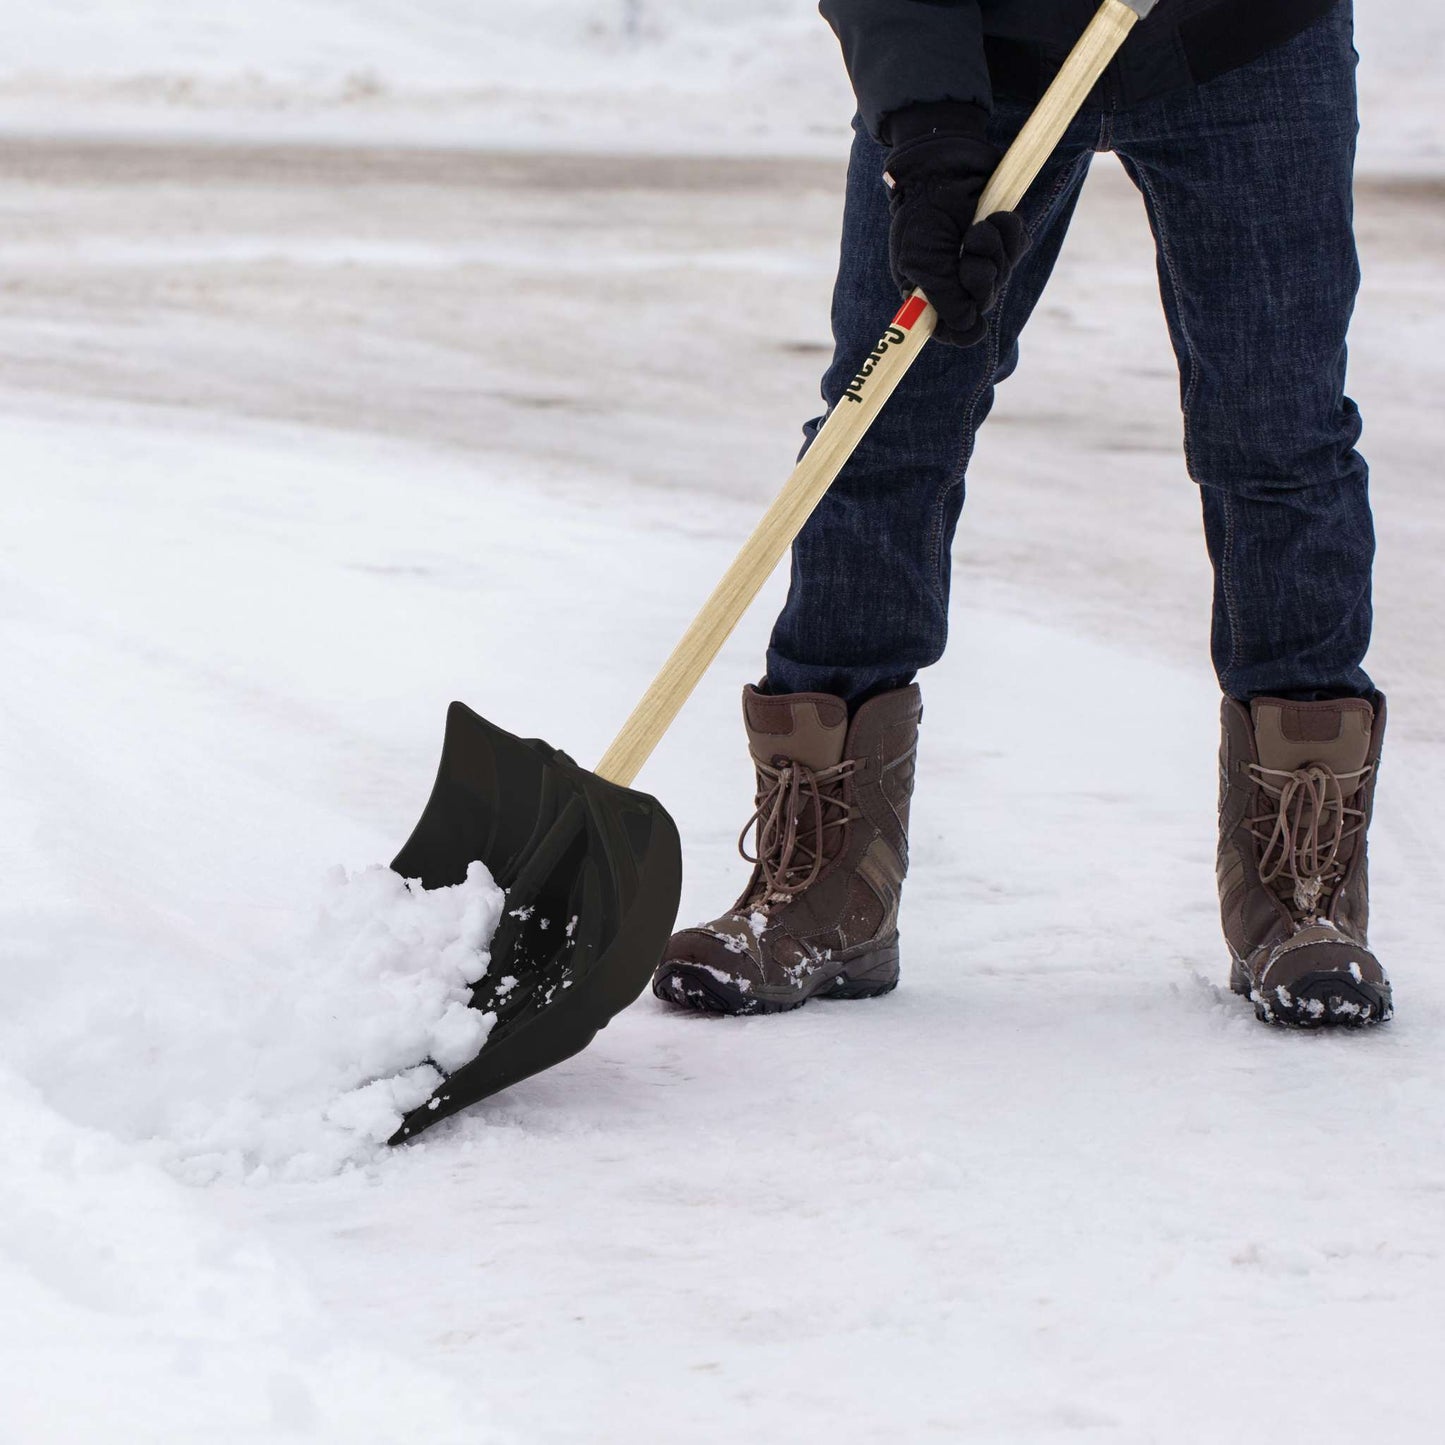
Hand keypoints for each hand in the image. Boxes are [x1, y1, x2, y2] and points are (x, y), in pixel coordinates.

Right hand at [883, 104, 1028, 346]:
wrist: (943, 163)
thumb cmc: (924, 212)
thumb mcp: (922, 262)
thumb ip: (945, 301)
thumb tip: (968, 332)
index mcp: (929, 292)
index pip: (951, 329)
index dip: (962, 327)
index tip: (969, 318)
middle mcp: (956, 279)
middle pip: (983, 302)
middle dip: (982, 277)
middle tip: (970, 251)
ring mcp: (981, 256)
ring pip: (1004, 274)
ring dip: (995, 249)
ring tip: (979, 226)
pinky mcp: (1002, 233)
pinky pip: (1018, 246)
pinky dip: (1010, 230)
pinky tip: (995, 215)